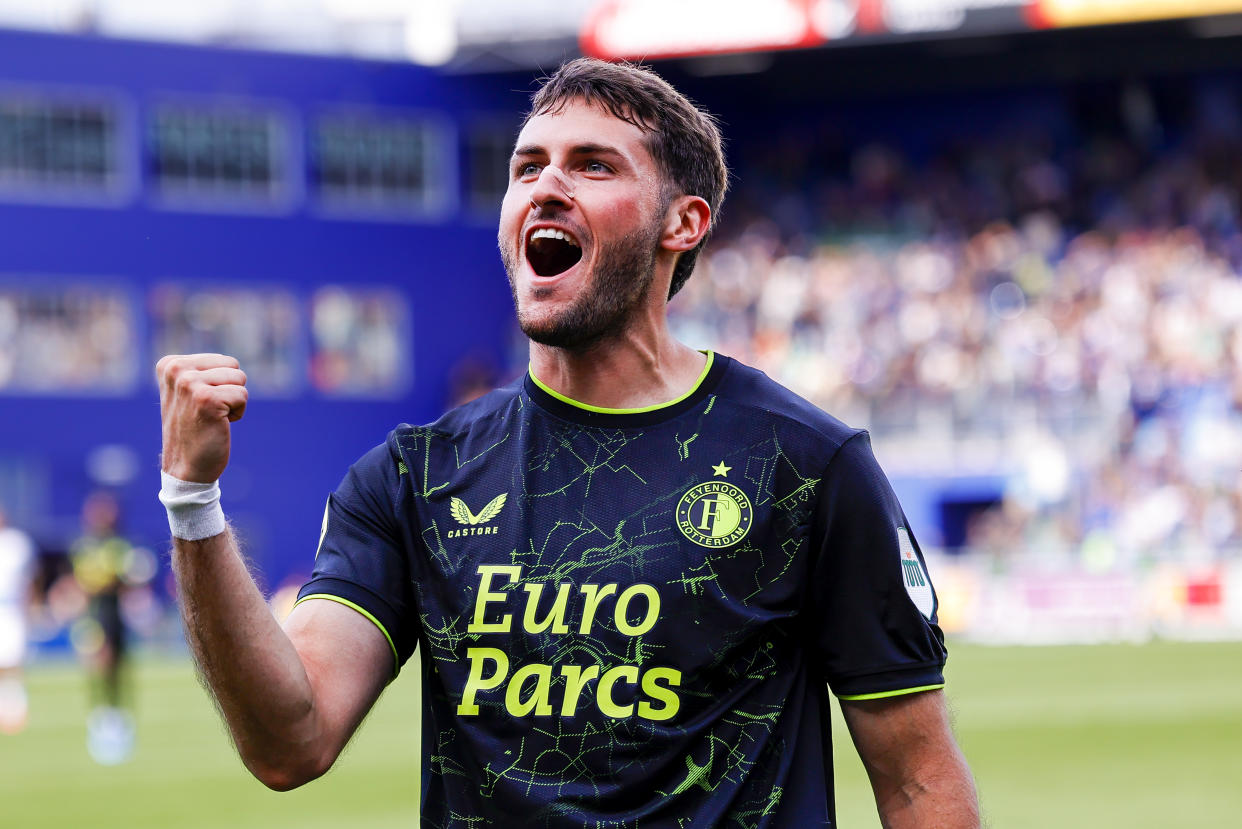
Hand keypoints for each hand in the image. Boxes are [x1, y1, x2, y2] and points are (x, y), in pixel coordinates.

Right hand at [157, 354, 247, 482]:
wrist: (186, 467)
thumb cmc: (193, 429)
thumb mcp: (187, 392)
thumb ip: (200, 371)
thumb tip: (228, 361)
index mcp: (169, 364)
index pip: (222, 360)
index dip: (220, 383)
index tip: (199, 403)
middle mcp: (176, 370)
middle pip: (233, 366)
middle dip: (230, 389)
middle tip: (208, 411)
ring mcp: (189, 383)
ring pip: (240, 379)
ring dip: (233, 402)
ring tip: (212, 418)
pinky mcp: (207, 399)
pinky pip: (242, 396)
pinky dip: (237, 413)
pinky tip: (218, 425)